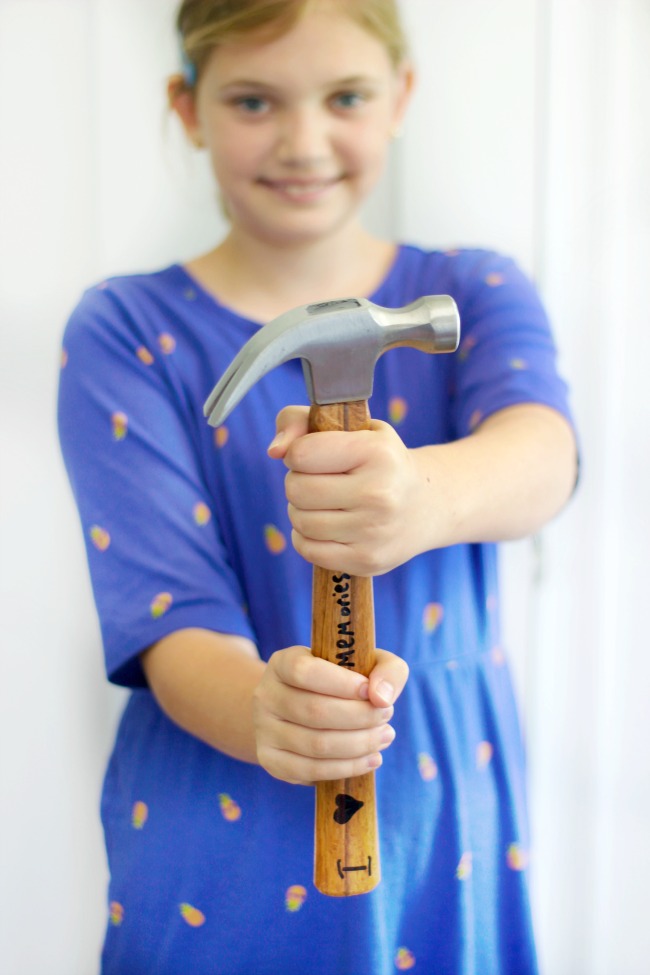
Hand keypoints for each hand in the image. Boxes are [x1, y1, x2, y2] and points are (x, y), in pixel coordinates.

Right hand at [253, 645, 408, 784]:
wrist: (297, 711)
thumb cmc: (339, 683)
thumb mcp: (364, 664)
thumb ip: (386, 669)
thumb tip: (382, 697)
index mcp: (283, 663)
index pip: (306, 672)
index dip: (342, 684)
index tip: (371, 692)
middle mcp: (266, 695)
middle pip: (315, 711)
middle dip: (360, 717)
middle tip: (386, 717)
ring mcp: (264, 730)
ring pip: (316, 744)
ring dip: (359, 744)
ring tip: (384, 737)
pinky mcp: (271, 760)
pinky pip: (312, 770)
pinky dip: (348, 767)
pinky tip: (371, 758)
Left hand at [268, 406, 428, 575]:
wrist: (425, 505)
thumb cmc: (377, 460)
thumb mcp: (351, 427)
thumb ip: (300, 421)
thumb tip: (274, 451)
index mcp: (377, 453)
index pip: (302, 454)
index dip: (298, 453)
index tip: (314, 455)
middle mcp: (380, 493)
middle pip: (297, 490)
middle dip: (298, 483)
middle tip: (318, 480)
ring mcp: (374, 531)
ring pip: (300, 521)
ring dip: (301, 511)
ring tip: (323, 503)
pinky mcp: (367, 560)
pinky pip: (308, 550)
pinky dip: (306, 537)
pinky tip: (325, 525)